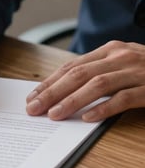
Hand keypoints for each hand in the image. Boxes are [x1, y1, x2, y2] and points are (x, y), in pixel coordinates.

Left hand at [26, 41, 144, 121]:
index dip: (50, 81)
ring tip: (54, 115)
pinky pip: (124, 98)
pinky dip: (104, 108)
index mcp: (110, 50)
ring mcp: (137, 71)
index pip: (72, 65)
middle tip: (34, 108)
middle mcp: (121, 56)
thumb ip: (99, 71)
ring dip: (72, 100)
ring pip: (97, 84)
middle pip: (79, 74)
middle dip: (52, 92)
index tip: (33, 95)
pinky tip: (88, 118)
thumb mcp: (122, 63)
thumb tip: (65, 89)